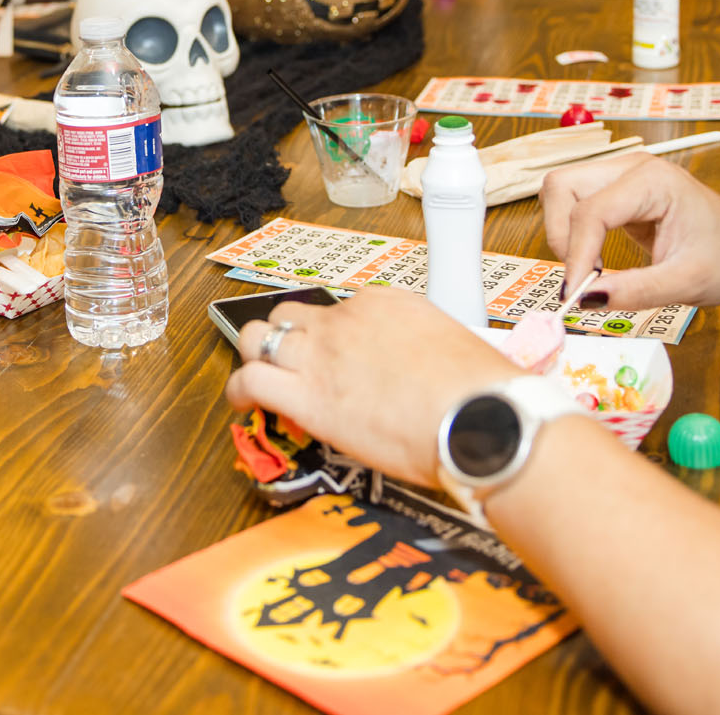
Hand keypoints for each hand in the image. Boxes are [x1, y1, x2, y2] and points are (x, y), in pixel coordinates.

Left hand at [226, 288, 518, 488]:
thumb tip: (421, 371)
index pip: (340, 308)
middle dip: (286, 335)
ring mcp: (320, 355)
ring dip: (256, 355)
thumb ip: (423, 349)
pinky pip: (251, 382)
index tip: (340, 356)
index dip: (334, 336)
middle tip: (293, 362)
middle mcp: (345, 320)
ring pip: (259, 337)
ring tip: (260, 375)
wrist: (477, 416)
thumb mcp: (454, 346)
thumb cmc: (480, 392)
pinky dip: (239, 392)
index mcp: (384, 302)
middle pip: (291, 314)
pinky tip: (244, 404)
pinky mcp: (306, 397)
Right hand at [538, 153, 719, 312]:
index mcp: (654, 181)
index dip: (576, 254)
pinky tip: (595, 261)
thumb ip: (635, 290)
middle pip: (562, 187)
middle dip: (560, 235)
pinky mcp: (615, 190)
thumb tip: (585, 299)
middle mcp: (632, 168)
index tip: (576, 295)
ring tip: (589, 269)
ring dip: (562, 233)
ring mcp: (621, 175)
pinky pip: (573, 203)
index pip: (590, 211)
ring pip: (560, 191)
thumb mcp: (687, 283)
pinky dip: (572, 234)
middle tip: (580, 277)